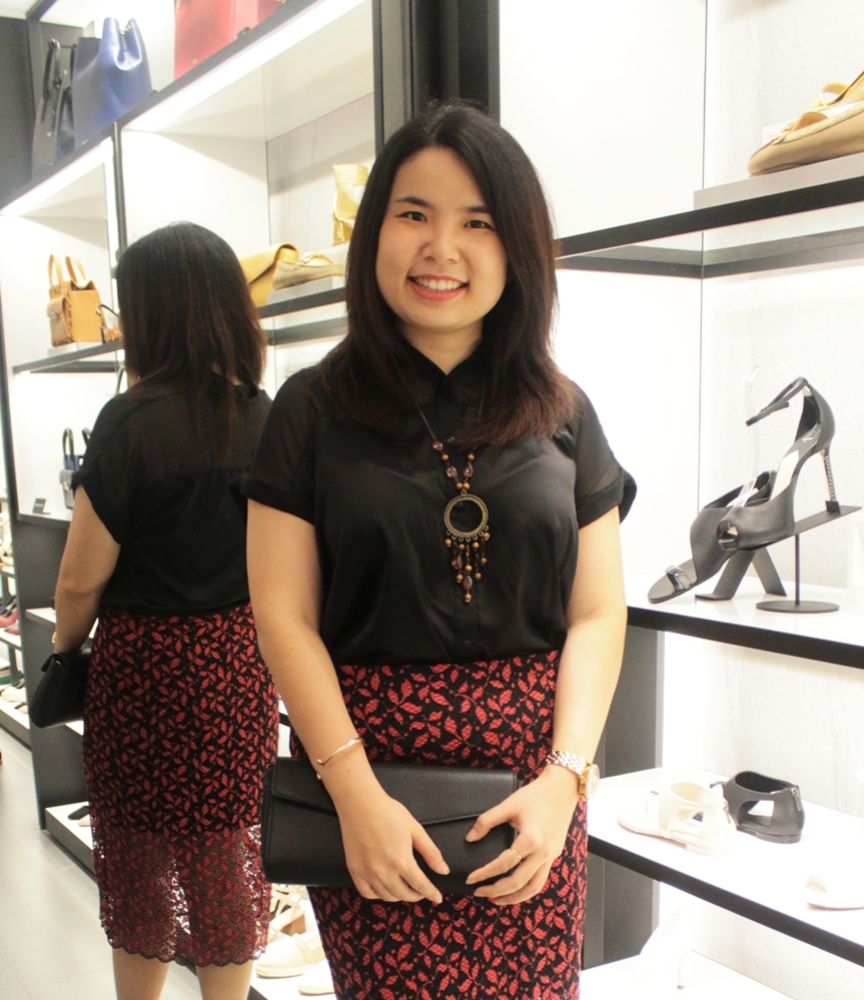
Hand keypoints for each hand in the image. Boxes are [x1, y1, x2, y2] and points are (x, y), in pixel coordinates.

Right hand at [335, 783, 450, 904]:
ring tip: (405, 890)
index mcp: (401, 861)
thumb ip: (430, 852)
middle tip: (421, 892)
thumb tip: (443, 870)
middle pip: (403, 894)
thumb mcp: (415, 829)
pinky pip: (367, 893)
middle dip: (416, 896)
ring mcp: (367, 873)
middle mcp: (384, 872)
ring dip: (399, 896)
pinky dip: (378, 895)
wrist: (360, 804)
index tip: (438, 898)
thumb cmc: (389, 813)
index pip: (420, 885)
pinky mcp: (354, 870)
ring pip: (386, 896)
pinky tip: (384, 889)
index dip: (431, 893)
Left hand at [465, 765, 578, 903]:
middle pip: (519, 882)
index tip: (470, 878)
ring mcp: (551, 856)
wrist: (562, 789)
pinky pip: (541, 879)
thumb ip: (487, 821)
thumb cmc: (535, 795)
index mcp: (531, 839)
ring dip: (515, 897)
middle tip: (479, 892)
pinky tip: (516, 888)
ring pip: (534, 887)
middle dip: (497, 891)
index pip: (504, 864)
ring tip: (497, 899)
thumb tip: (470, 838)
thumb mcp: (509, 804)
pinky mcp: (554, 855)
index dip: (485, 873)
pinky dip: (527, 888)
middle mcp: (543, 852)